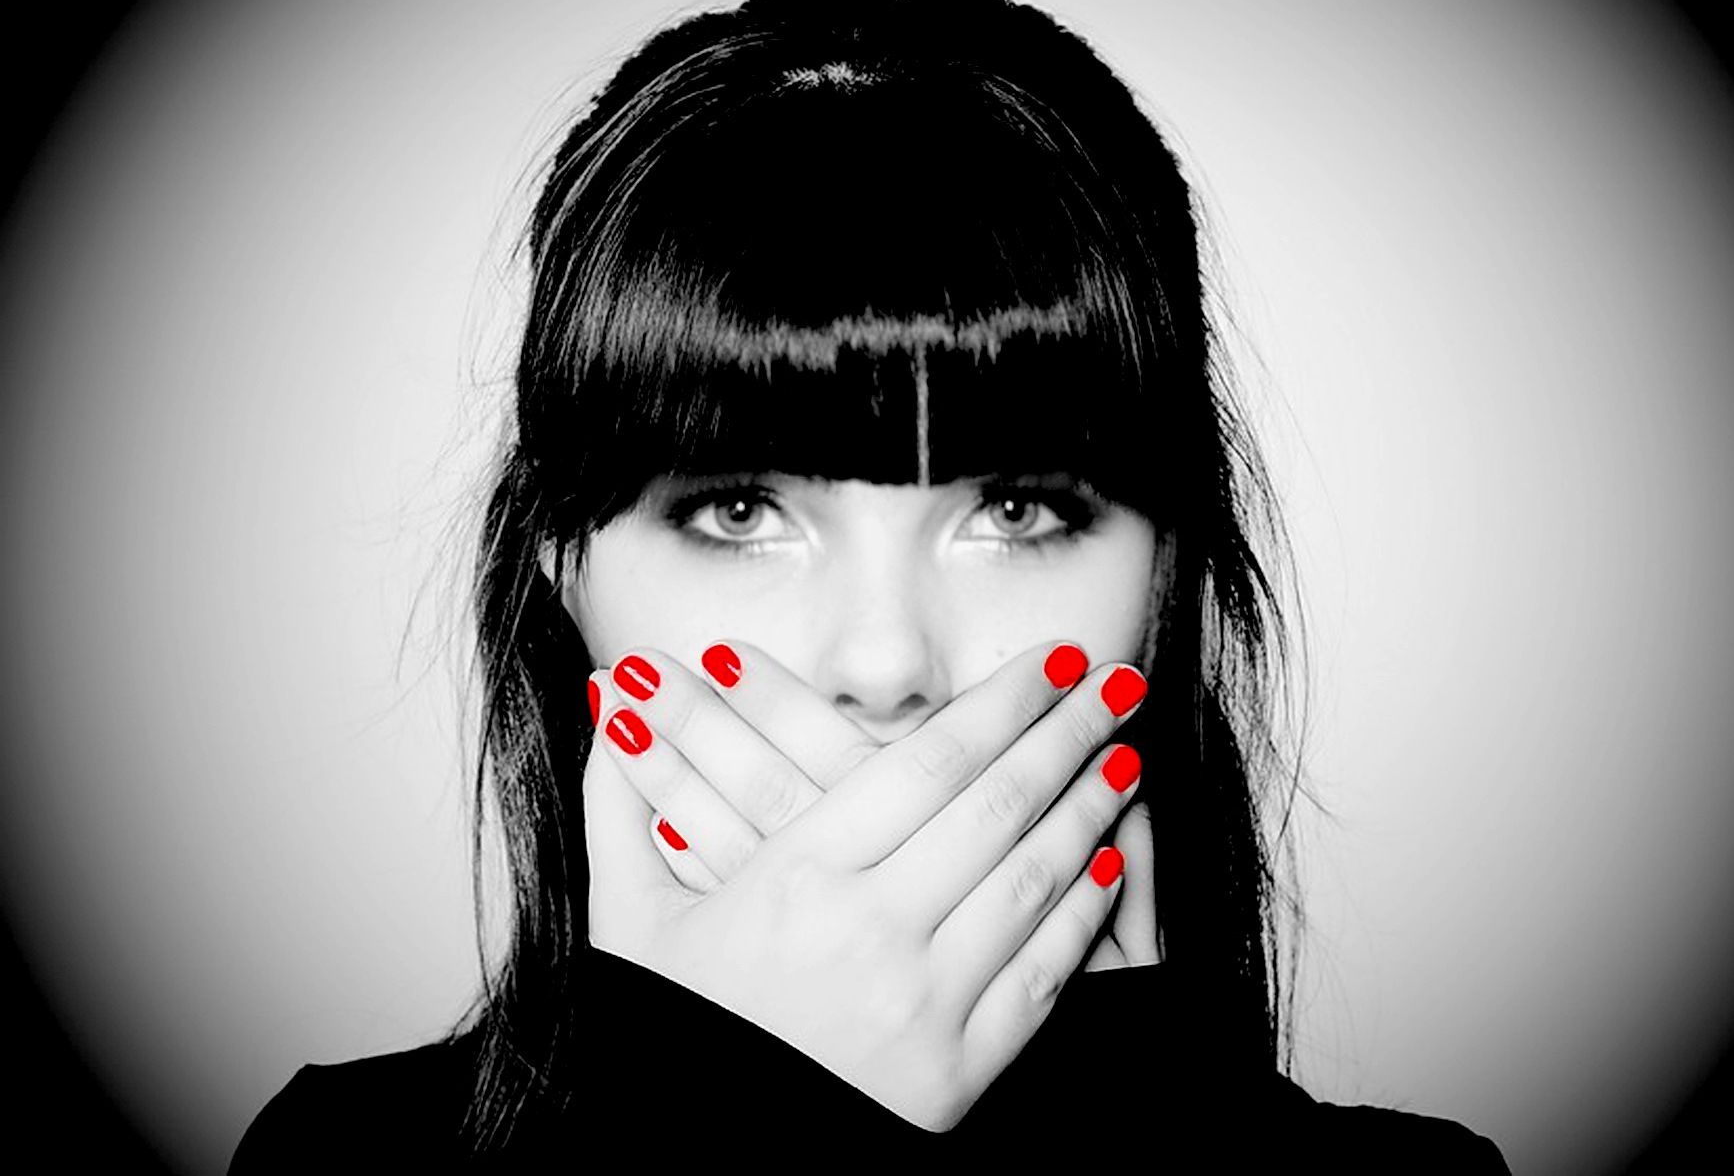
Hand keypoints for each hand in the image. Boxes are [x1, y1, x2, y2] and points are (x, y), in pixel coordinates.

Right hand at [583, 640, 1148, 1129]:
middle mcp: (870, 931)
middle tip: (1115, 683)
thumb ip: (620, 801)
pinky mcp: (958, 1073)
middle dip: (1068, 733)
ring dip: (1090, 808)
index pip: (928, 762)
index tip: (1051, 661)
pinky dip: (1082, 912)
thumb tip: (612, 697)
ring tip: (1122, 756)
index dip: (1003, 702)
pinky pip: (1042, 974)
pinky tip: (1107, 864)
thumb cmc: (672, 1035)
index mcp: (796, 878)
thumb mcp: (629, 919)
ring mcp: (923, 1005)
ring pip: (1033, 880)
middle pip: (998, 806)